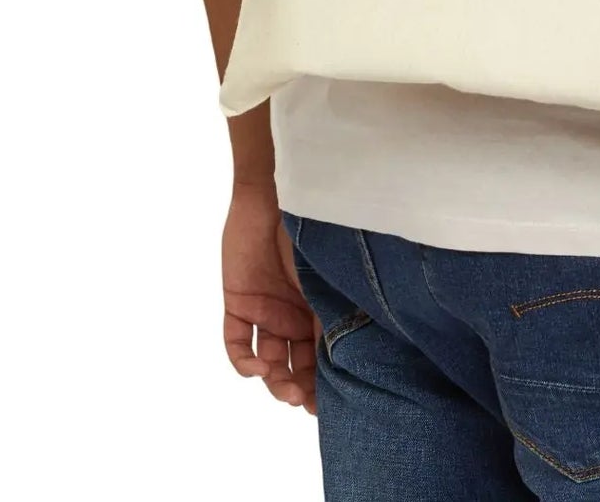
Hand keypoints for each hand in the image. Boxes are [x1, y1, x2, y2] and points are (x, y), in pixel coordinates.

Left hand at [222, 182, 318, 416]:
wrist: (278, 195)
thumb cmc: (313, 229)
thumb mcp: (331, 276)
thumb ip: (340, 309)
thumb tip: (364, 351)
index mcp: (318, 309)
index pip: (320, 356)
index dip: (322, 383)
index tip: (326, 405)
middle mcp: (292, 315)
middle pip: (294, 365)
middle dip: (298, 388)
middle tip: (303, 402)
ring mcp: (264, 311)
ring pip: (266, 361)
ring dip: (273, 381)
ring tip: (283, 388)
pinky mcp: (238, 303)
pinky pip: (236, 343)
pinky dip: (243, 362)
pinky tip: (257, 368)